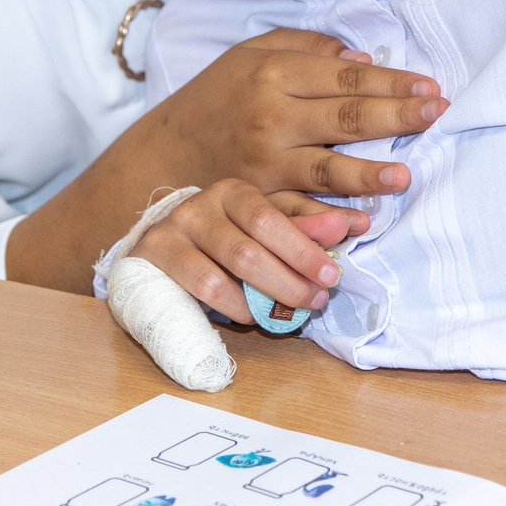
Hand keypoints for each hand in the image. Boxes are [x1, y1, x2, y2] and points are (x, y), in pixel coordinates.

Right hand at [131, 181, 356, 323]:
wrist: (159, 251)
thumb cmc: (224, 241)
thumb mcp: (263, 232)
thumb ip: (303, 229)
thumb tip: (350, 225)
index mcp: (234, 191)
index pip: (271, 217)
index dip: (304, 247)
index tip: (333, 273)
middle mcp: (201, 204)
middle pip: (251, 247)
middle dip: (291, 279)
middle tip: (317, 300)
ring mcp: (174, 230)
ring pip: (227, 272)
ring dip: (266, 297)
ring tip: (289, 312)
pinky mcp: (155, 256)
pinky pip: (203, 288)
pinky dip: (235, 307)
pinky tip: (251, 315)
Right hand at [146, 28, 445, 200]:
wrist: (162, 152)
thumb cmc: (217, 96)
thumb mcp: (252, 53)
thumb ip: (307, 48)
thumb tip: (363, 60)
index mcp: (273, 75)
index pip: (345, 78)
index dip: (391, 82)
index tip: (430, 88)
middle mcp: (270, 119)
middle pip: (344, 118)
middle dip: (396, 116)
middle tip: (438, 115)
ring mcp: (264, 165)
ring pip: (324, 169)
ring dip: (367, 173)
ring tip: (404, 174)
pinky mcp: (257, 201)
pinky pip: (298, 212)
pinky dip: (328, 219)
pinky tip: (360, 221)